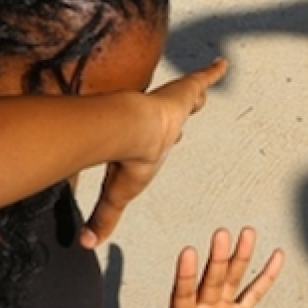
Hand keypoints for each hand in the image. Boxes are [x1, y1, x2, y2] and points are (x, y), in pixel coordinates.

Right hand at [81, 59, 227, 247]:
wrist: (134, 134)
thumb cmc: (129, 163)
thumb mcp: (119, 195)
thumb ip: (104, 218)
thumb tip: (84, 244)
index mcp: (149, 142)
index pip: (157, 139)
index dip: (162, 138)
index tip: (163, 138)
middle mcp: (161, 122)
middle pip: (175, 117)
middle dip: (181, 113)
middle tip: (185, 110)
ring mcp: (174, 105)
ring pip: (189, 97)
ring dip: (197, 92)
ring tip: (205, 85)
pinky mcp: (185, 92)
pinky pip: (203, 78)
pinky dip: (214, 72)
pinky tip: (223, 63)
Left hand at [92, 227, 284, 307]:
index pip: (183, 290)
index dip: (185, 273)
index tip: (188, 251)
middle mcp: (200, 306)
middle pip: (211, 279)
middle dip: (218, 258)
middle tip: (222, 232)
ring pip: (232, 280)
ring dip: (240, 258)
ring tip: (247, 232)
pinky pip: (253, 296)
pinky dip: (265, 277)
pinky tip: (276, 256)